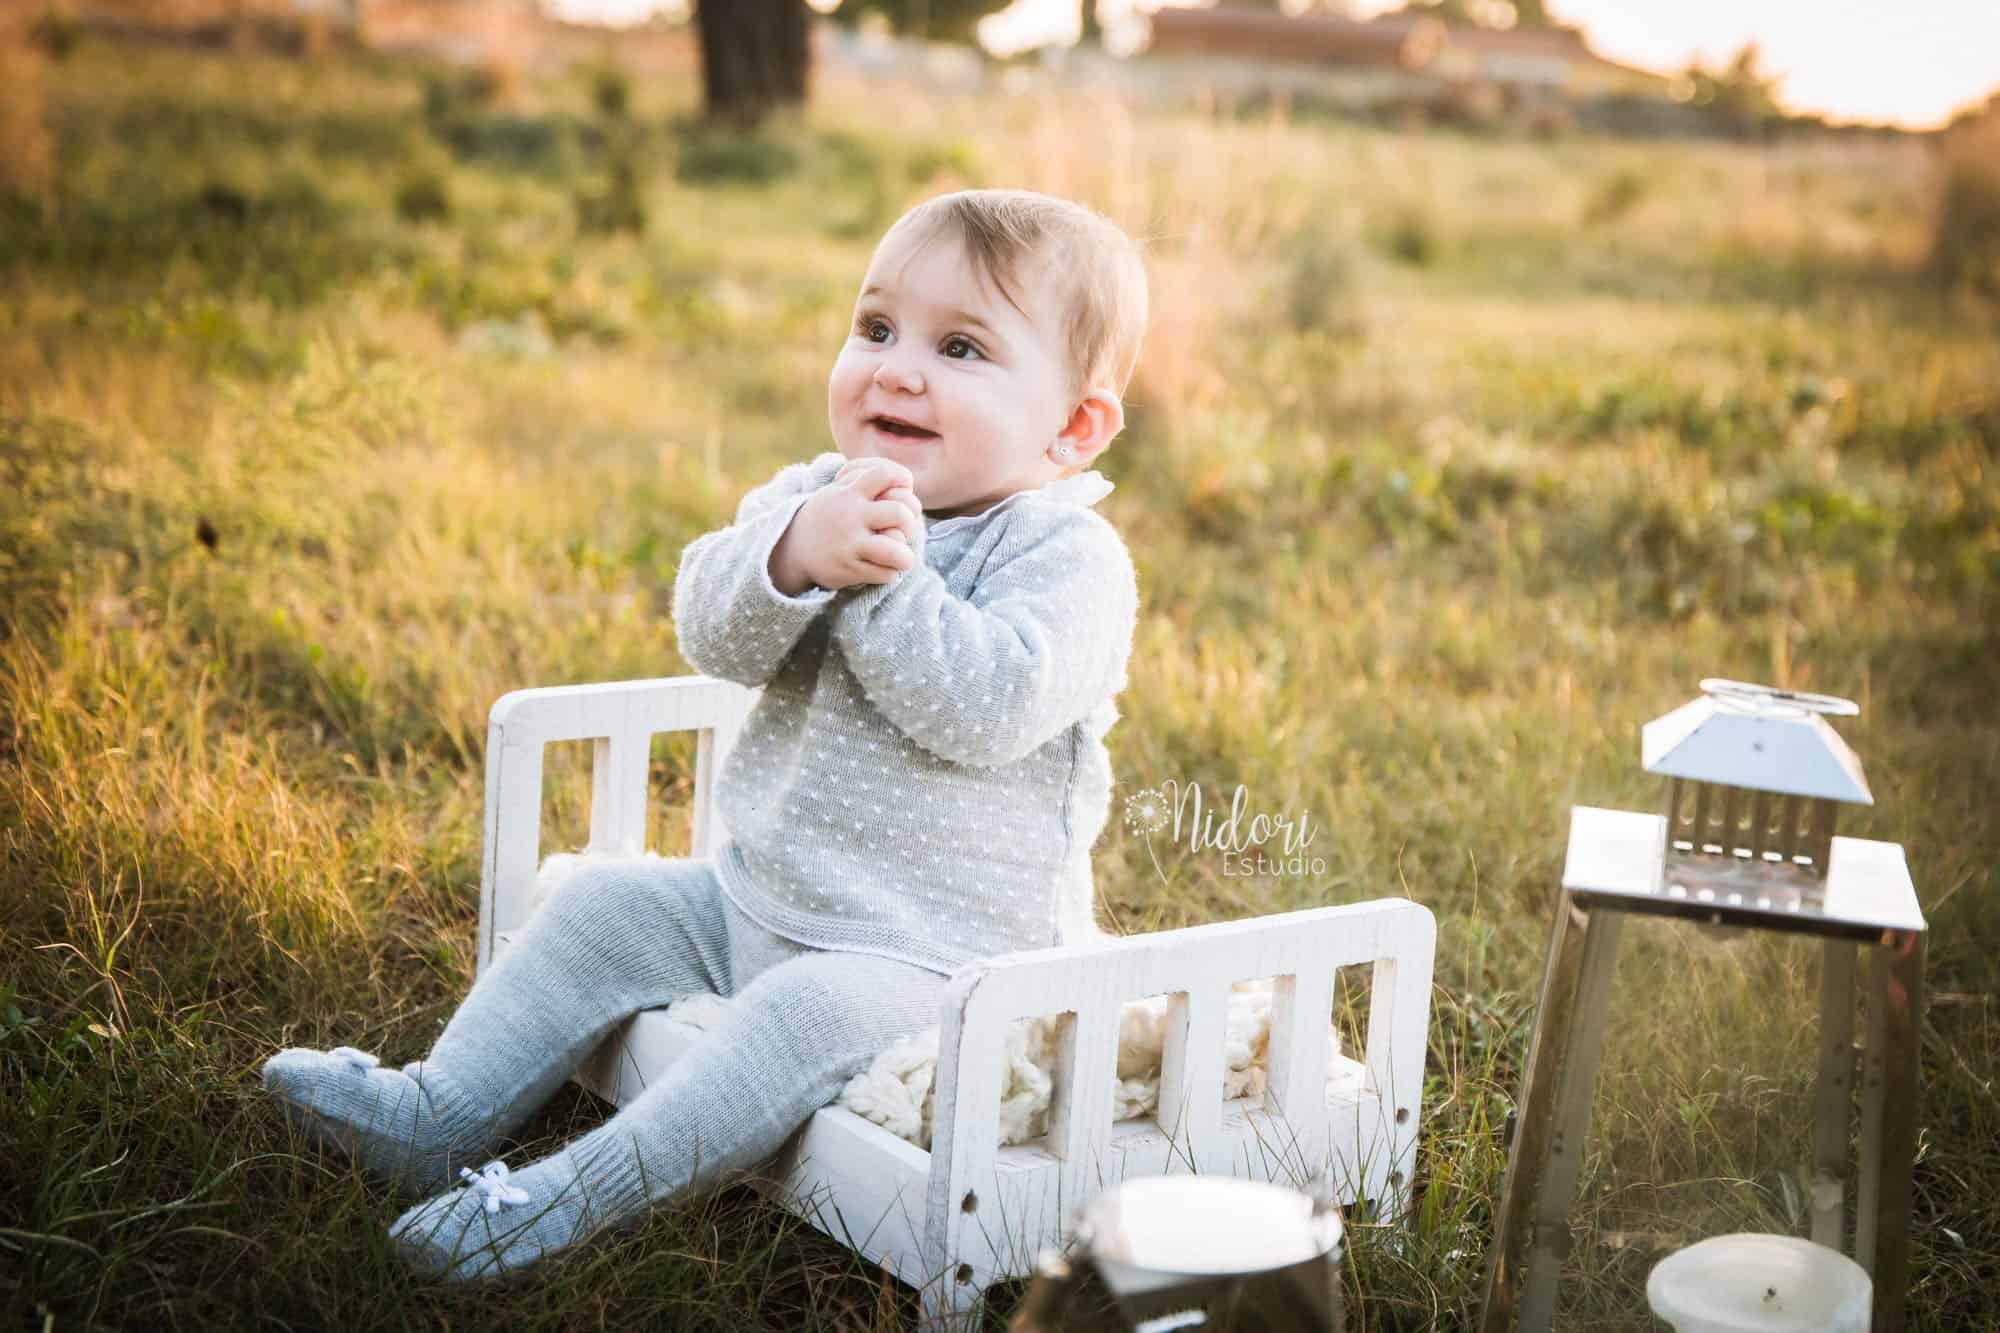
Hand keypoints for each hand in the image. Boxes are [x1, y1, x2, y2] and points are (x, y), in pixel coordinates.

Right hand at [770, 458, 923, 593]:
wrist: (791, 548)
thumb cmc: (828, 516)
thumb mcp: (839, 490)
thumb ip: (867, 480)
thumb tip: (906, 481)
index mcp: (849, 492)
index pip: (885, 474)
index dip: (903, 480)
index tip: (902, 491)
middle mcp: (851, 516)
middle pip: (900, 513)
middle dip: (909, 522)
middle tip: (902, 529)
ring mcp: (850, 544)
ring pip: (896, 551)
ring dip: (904, 556)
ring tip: (901, 557)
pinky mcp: (849, 569)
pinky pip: (885, 574)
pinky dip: (890, 573)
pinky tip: (882, 568)